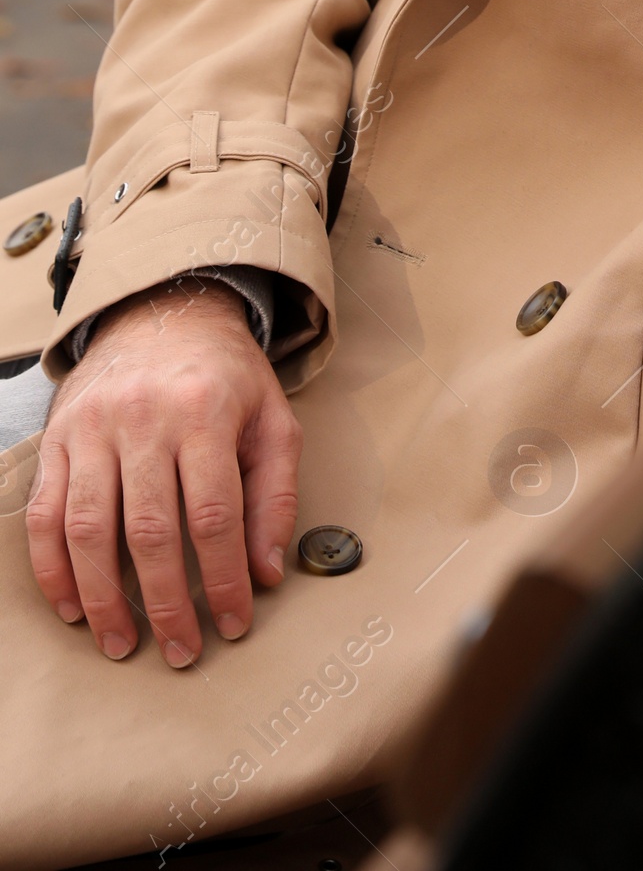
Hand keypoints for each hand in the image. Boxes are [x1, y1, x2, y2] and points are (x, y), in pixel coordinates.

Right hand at [26, 279, 300, 666]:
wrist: (164, 312)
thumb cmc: (226, 376)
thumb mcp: (273, 419)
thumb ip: (276, 495)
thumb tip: (266, 573)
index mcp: (206, 411)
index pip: (215, 514)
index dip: (224, 579)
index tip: (234, 623)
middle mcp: (146, 418)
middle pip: (150, 530)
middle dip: (166, 603)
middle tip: (180, 651)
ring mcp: (94, 428)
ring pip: (89, 528)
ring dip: (103, 598)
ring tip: (121, 642)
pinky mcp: (59, 438)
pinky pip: (45, 513)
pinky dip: (53, 568)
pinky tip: (72, 606)